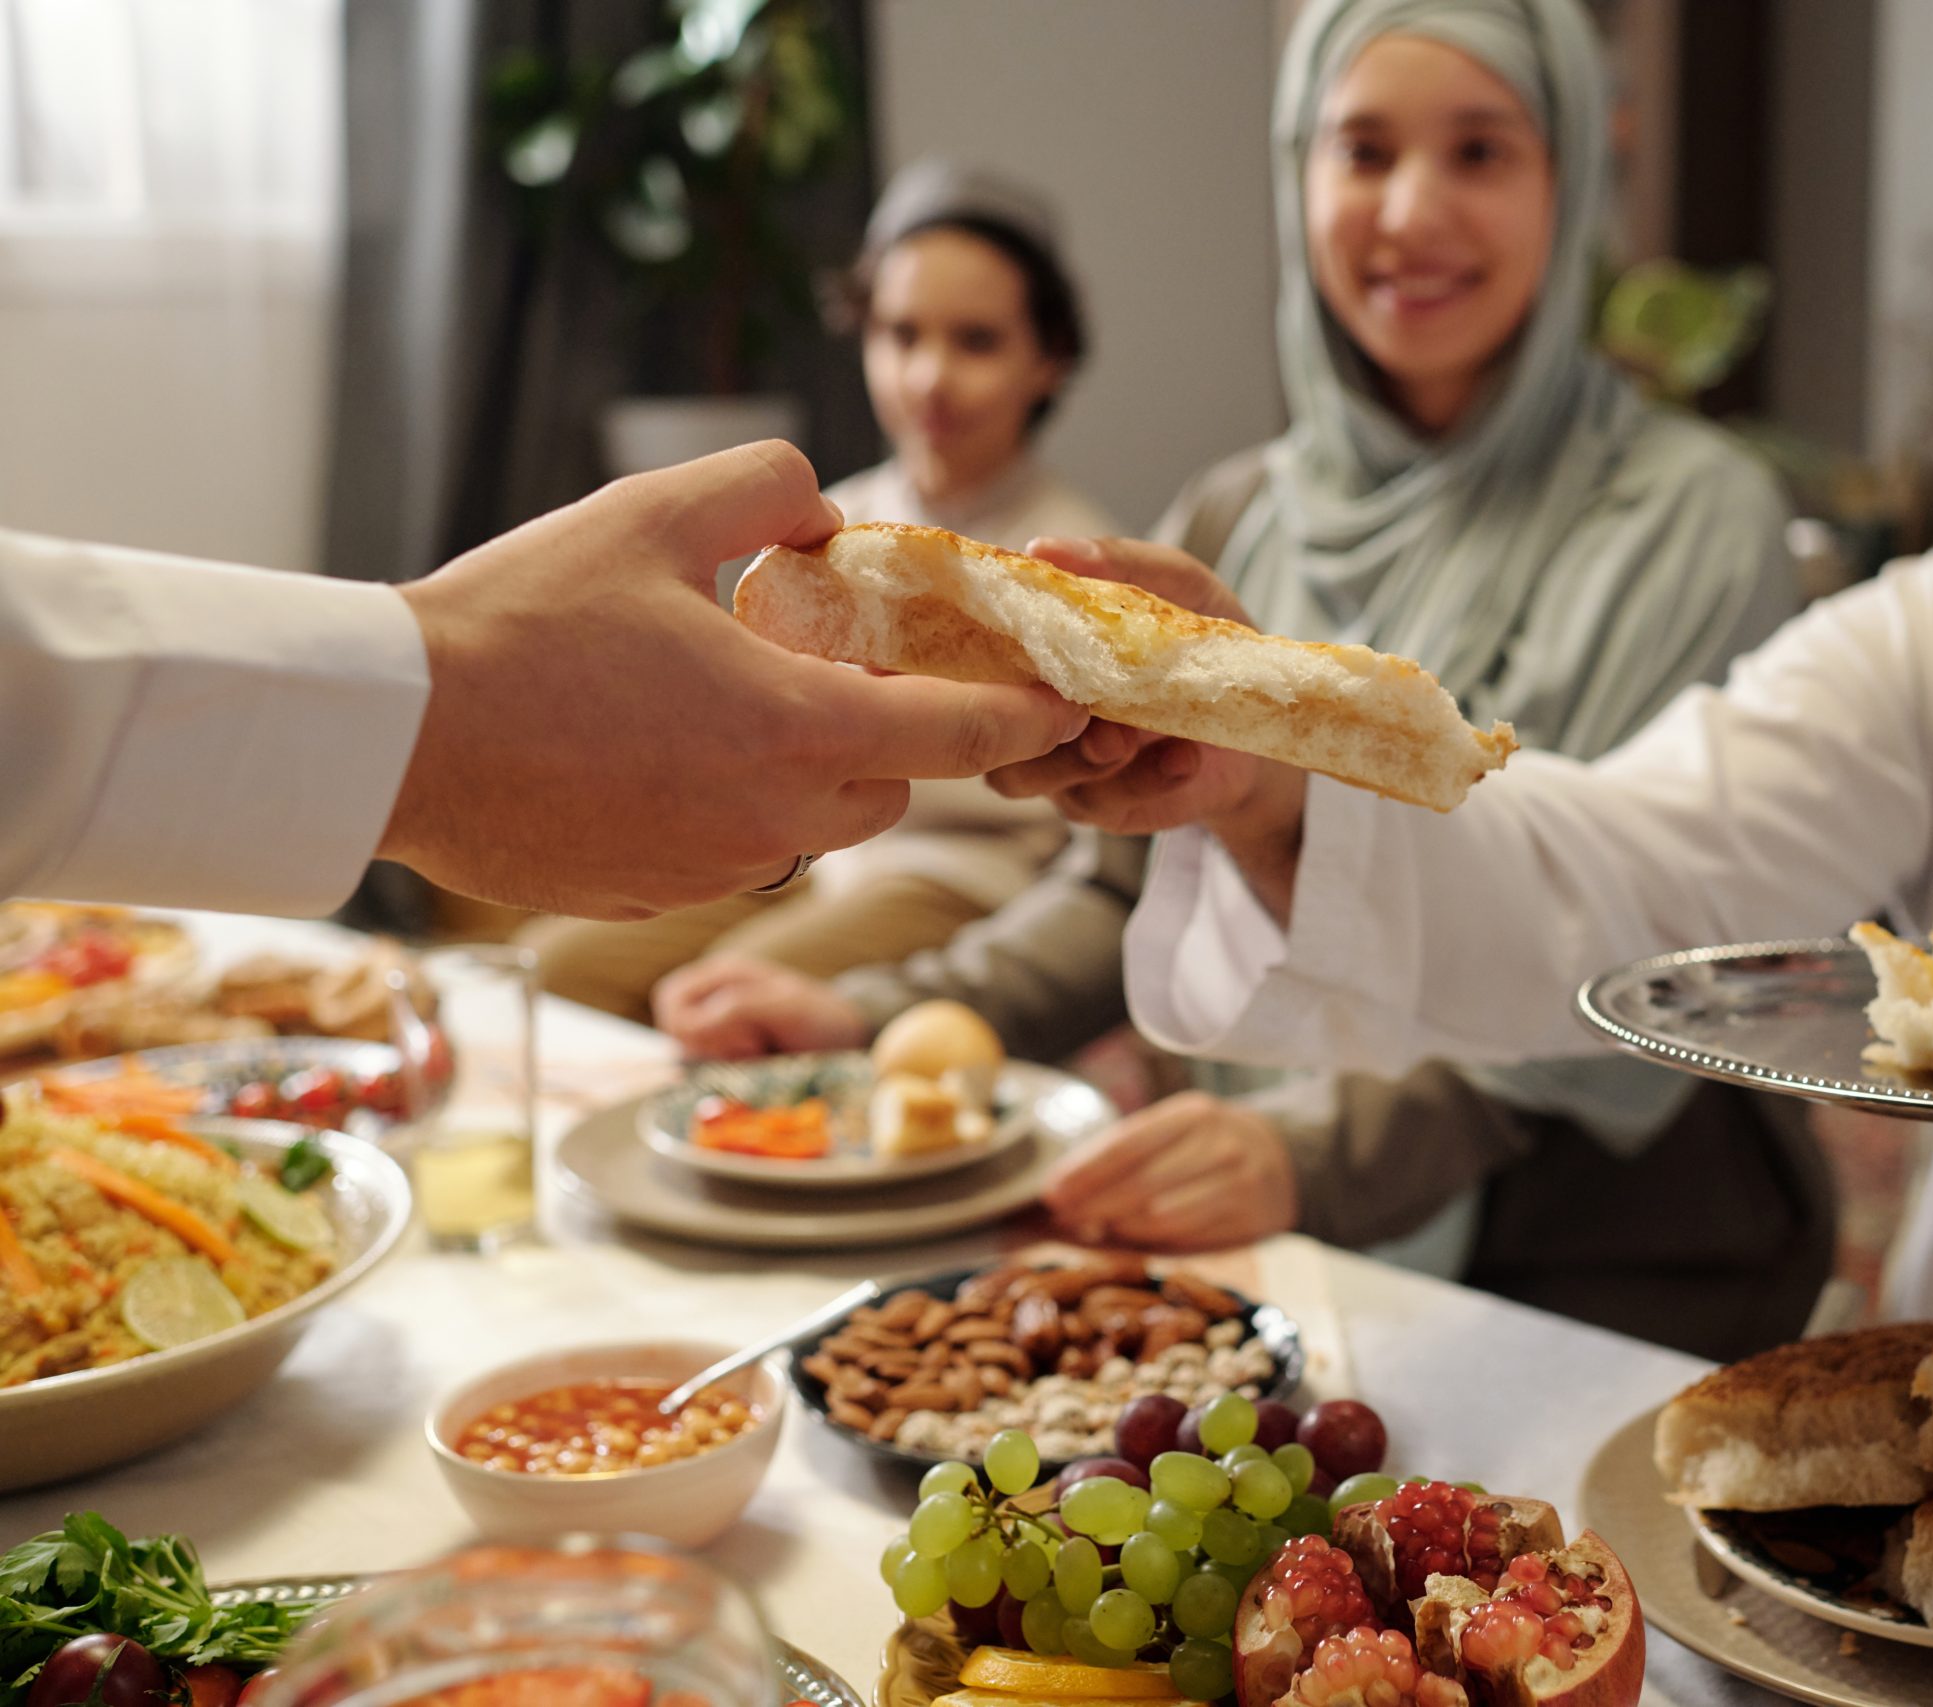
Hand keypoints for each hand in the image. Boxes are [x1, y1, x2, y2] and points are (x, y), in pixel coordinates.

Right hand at [382, 441, 1088, 917]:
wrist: (394, 735)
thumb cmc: (520, 622)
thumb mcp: (655, 513)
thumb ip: (770, 490)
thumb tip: (828, 515)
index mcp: (800, 730)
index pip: (961, 737)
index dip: (1026, 717)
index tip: (1066, 702)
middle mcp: (775, 819)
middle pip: (888, 785)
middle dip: (887, 733)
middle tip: (840, 668)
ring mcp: (713, 871)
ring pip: (809, 824)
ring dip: (801, 770)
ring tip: (729, 700)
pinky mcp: (653, 897)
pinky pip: (729, 852)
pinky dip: (723, 806)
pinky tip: (652, 751)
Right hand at [652, 952, 871, 1059]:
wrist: (850, 1042)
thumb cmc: (820, 1015)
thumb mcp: (785, 1005)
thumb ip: (737, 1008)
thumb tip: (690, 1027)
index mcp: (723, 976)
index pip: (671, 997)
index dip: (689, 1022)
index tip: (735, 1034)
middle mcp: (714, 1002)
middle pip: (675, 1030)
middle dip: (708, 1046)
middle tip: (751, 1048)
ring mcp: (720, 1032)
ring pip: (689, 1056)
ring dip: (720, 1063)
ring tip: (760, 1057)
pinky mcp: (728, 1060)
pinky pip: (706, 1073)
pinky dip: (727, 1076)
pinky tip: (757, 1071)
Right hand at [984, 537, 1310, 915]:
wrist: (1262, 715)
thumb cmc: (1202, 638)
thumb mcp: (1176, 585)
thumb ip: (1118, 563)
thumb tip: (1043, 547)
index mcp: (1032, 649)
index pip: (972, 649)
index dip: (978, 643)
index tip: (1021, 632)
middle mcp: (1027, 706)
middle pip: (981, 723)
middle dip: (1022, 715)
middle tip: (1075, 702)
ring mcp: (1057, 762)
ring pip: (1026, 775)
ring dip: (1078, 755)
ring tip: (1130, 736)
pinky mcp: (1101, 803)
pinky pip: (1102, 800)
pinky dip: (1143, 779)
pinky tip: (1183, 758)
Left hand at [1042, 1090, 1300, 1249]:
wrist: (1284, 1158)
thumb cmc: (1207, 1145)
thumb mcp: (1175, 1129)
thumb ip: (1126, 1154)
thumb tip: (1063, 1191)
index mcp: (1192, 1112)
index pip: (1127, 1142)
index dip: (1084, 1170)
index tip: (1051, 1191)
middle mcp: (1219, 1142)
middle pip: (1140, 1182)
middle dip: (1093, 1204)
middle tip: (1063, 1218)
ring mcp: (1238, 1181)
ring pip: (1160, 1214)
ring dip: (1118, 1226)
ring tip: (1091, 1230)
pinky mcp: (1249, 1216)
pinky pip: (1186, 1235)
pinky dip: (1150, 1240)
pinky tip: (1130, 1237)